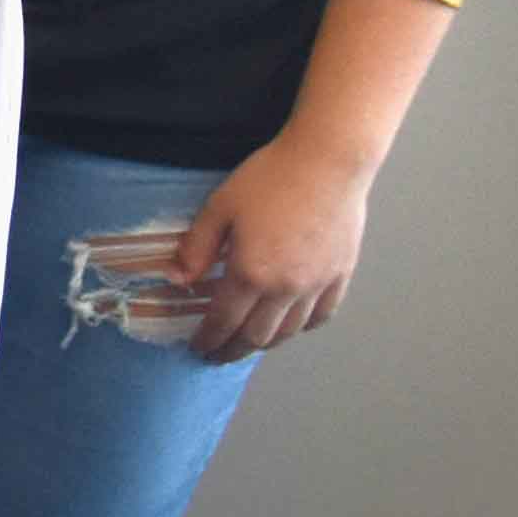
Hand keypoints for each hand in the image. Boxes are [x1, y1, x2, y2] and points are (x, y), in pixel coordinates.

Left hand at [166, 121, 375, 359]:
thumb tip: (176, 280)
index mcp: (251, 274)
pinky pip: (322, 315)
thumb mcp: (219, 208)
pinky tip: (292, 325)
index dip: (209, 340)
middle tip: (218, 354)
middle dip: (233, 350)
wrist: (327, 162)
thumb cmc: (269, 179)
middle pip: (257, 336)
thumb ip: (196, 248)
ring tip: (249, 342)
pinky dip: (303, 327)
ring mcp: (317, 284)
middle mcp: (286, 288)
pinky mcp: (341, 274)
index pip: (224, 322)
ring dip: (266, 342)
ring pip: (290, 332)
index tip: (198, 349)